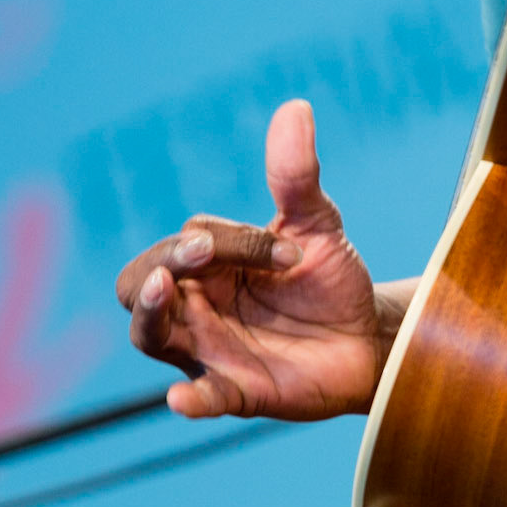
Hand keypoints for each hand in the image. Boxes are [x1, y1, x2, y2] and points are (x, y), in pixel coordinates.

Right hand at [115, 99, 404, 420]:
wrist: (369, 335)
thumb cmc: (328, 277)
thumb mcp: (317, 224)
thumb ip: (296, 175)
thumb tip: (295, 107)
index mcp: (208, 264)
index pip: (188, 241)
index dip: (231, 241)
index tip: (287, 251)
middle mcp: (196, 305)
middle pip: (137, 285)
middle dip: (157, 266)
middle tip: (195, 254)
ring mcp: (210, 350)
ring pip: (150, 337)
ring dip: (151, 317)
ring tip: (161, 292)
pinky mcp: (237, 392)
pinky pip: (202, 398)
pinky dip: (191, 399)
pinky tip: (183, 399)